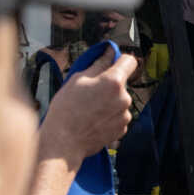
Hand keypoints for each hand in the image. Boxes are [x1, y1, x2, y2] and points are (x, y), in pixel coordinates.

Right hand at [39, 46, 136, 164]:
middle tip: (89, 92)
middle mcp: (124, 98)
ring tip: (89, 109)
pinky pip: (118, 116)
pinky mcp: (122, 129)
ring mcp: (125, 115)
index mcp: (113, 82)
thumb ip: (98, 64)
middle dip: (109, 85)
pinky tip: (93, 120)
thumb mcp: (77, 79)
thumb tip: (109, 52)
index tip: (111, 62)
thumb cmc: (66, 110)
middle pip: (122, 83)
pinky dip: (109, 116)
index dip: (119, 59)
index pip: (129, 61)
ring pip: (119, 101)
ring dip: (109, 102)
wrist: (64, 142)